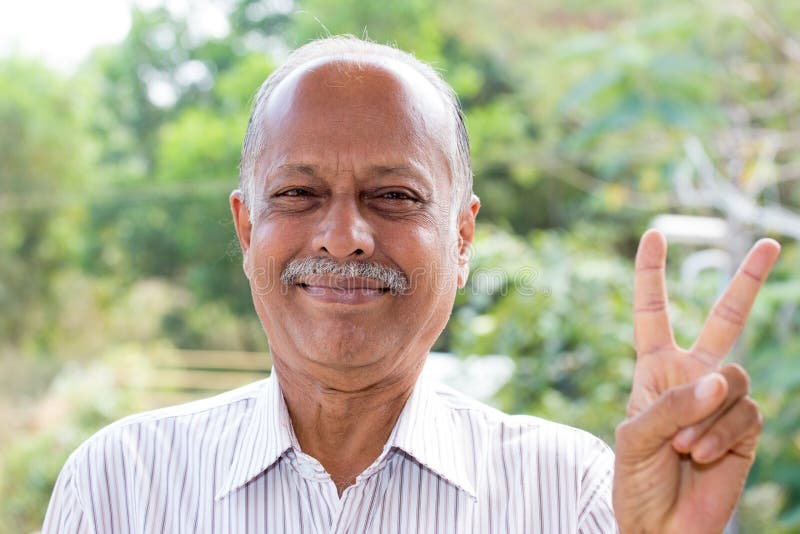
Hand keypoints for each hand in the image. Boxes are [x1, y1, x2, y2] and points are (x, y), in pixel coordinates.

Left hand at [613, 230, 780, 533]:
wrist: (660, 525)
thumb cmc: (636, 477)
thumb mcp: (636, 435)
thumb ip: (674, 403)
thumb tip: (721, 378)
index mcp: (655, 369)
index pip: (653, 313)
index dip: (651, 275)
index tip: (654, 235)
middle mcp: (692, 377)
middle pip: (725, 320)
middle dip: (747, 282)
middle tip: (771, 243)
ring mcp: (721, 402)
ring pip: (734, 378)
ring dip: (707, 414)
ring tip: (685, 447)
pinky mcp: (745, 429)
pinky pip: (744, 414)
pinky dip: (722, 434)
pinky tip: (703, 456)